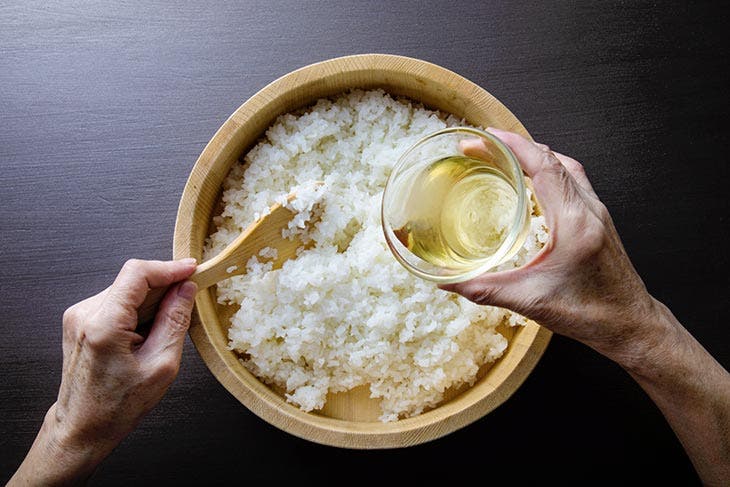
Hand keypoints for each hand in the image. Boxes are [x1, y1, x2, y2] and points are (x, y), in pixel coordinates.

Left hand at [10, 258, 197, 485]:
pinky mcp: (80, 320)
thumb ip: (175, 320)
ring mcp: (79, 316)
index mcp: (104, 324)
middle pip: (132, 280)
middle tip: (189, 298)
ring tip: (164, 327)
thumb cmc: (119, 405)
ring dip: (151, 299)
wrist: (83, 427)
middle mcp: (85, 314)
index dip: (169, 268)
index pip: (138, 273)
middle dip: (164, 285)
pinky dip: (137, 308)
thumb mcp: (162, 364)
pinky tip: (147, 331)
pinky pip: (116, 301)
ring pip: (126, 289)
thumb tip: (186, 289)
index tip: (192, 269)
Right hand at [442, 129, 729, 483]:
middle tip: (483, 149)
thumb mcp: (530, 301)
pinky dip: (548, 171)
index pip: (544, 165)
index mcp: (574, 222)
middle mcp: (589, 209)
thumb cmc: (590, 314)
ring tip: (503, 159)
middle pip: (552, 158)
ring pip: (565, 166)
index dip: (513, 145)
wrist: (630, 325)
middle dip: (514, 147)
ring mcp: (597, 212)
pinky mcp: (598, 219)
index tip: (486, 136)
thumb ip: (484, 290)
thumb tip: (446, 283)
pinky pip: (572, 180)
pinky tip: (531, 185)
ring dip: (533, 156)